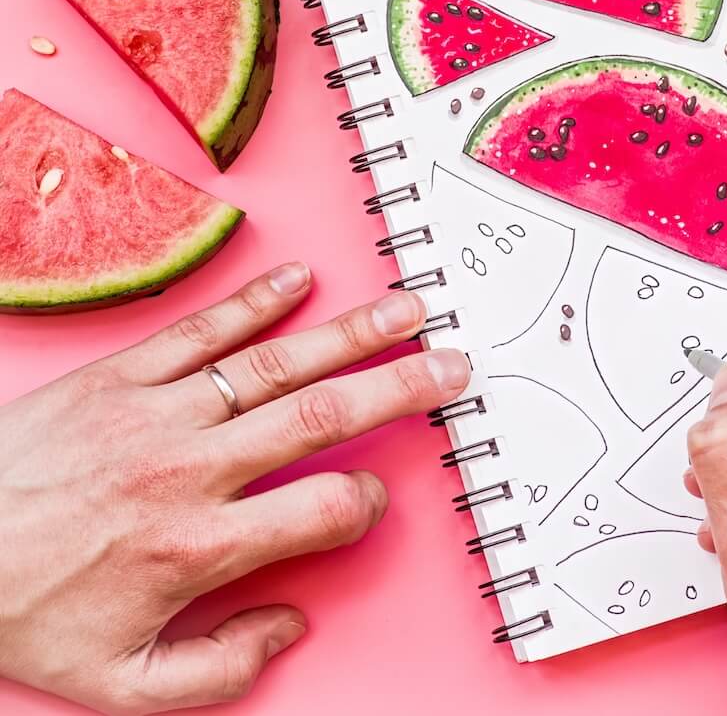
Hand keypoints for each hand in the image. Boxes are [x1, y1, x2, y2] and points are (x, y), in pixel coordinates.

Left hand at [0, 263, 469, 714]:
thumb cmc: (24, 610)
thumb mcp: (120, 681)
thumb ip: (221, 669)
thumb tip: (292, 623)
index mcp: (196, 546)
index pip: (322, 510)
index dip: (364, 503)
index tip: (369, 498)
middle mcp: (189, 470)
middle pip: (321, 416)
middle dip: (401, 388)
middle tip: (454, 366)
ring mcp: (156, 413)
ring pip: (277, 364)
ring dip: (351, 334)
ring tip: (408, 310)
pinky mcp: (119, 376)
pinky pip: (201, 331)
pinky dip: (255, 302)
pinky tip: (302, 280)